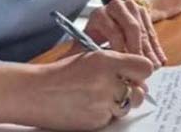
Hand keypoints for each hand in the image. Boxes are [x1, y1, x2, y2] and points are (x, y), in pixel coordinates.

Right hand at [23, 51, 152, 130]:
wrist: (35, 92)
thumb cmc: (62, 73)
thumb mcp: (90, 57)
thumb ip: (116, 63)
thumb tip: (140, 75)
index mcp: (106, 61)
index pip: (144, 68)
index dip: (140, 71)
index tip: (135, 73)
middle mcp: (107, 82)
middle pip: (140, 92)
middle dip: (132, 90)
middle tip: (116, 87)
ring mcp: (102, 104)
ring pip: (127, 106)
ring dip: (118, 102)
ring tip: (99, 96)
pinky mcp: (96, 121)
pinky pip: (111, 118)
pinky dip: (104, 113)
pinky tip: (88, 106)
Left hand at [83, 0, 167, 67]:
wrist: (108, 19)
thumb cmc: (94, 39)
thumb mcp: (85, 45)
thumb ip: (82, 57)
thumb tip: (84, 74)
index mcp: (99, 15)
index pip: (114, 31)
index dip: (121, 50)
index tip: (125, 66)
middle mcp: (115, 7)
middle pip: (132, 27)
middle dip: (138, 49)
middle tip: (142, 68)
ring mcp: (131, 7)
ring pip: (143, 29)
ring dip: (149, 50)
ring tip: (153, 68)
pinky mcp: (143, 11)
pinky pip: (151, 30)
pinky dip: (156, 47)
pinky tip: (159, 61)